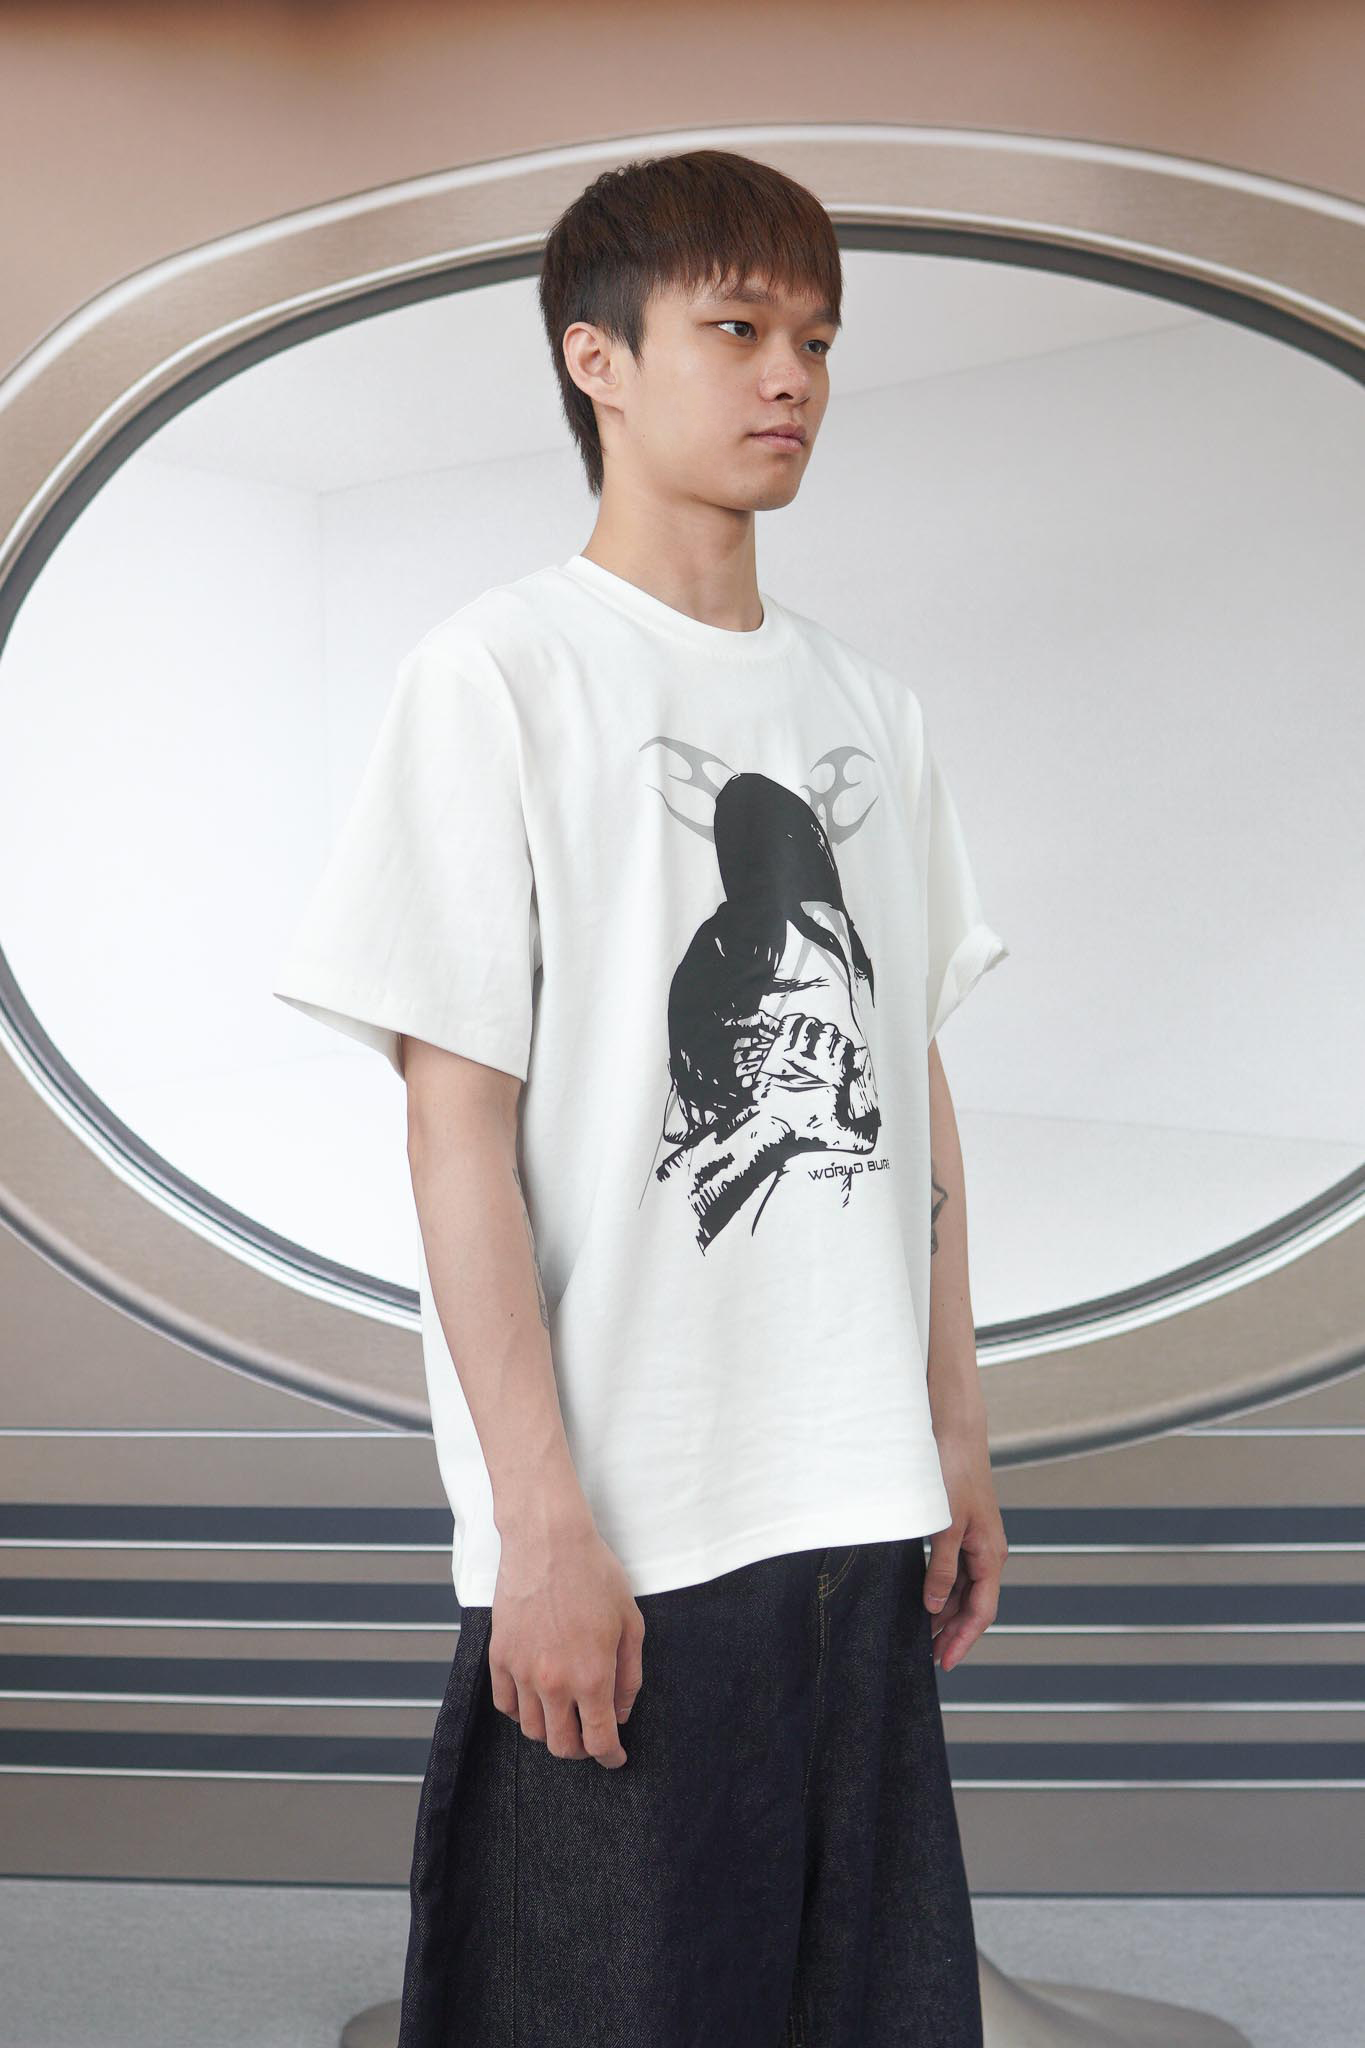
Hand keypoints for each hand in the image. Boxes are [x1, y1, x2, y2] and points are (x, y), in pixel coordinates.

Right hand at [489, 1514, 644, 1768]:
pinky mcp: (499, 1657)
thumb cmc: (594, 1574)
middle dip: (581, 1749)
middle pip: (562, 1745)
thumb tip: (620, 1713)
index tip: (615, 1757)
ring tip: (564, 1716)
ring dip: (550, 1732)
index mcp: (592, 1677)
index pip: (599, 1742)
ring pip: (532, 1730)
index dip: (610, 1757)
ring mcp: (522, 1672)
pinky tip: (535, 1699)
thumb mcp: (631, 1623)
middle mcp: (554, 1682)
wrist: (548, 1540)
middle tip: (591, 1736)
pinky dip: (521, 1712)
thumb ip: (629, 1676)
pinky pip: (505, 1705)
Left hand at [923, 1431, 1007, 1671]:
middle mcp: (987, 1552)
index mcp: (990, 1555)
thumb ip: (941, 1568)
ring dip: (946, 1613)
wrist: (953, 1430)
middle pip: (973, 1605)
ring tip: (924, 1635)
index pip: (981, 1611)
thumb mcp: (944, 1525)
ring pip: (964, 1589)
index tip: (944, 1663)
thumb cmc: (952, 1471)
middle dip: (953, 1633)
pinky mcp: (961, 1528)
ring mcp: (975, 1540)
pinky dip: (941, 1589)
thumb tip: (935, 1605)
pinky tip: (924, 1597)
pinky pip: (954, 1569)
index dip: (962, 1640)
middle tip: (928, 1657)